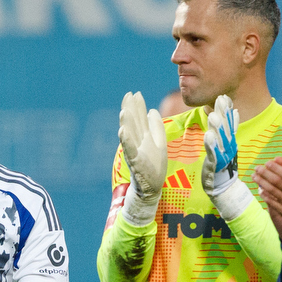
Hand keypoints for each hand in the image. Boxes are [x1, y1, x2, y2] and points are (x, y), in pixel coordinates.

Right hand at [117, 91, 166, 205]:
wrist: (151, 188)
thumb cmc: (154, 166)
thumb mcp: (159, 143)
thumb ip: (156, 127)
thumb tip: (152, 110)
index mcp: (144, 137)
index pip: (140, 118)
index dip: (138, 106)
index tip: (135, 93)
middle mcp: (138, 142)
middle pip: (133, 123)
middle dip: (130, 109)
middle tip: (127, 95)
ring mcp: (135, 151)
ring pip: (130, 134)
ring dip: (126, 122)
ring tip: (124, 110)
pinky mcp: (135, 162)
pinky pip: (129, 149)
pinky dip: (126, 140)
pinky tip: (122, 131)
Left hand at [200, 94, 238, 194]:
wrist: (225, 187)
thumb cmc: (223, 163)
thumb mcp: (227, 143)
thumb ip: (229, 127)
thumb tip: (235, 111)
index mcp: (230, 140)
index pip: (229, 122)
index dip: (227, 110)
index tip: (224, 97)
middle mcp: (228, 146)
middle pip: (226, 127)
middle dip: (223, 113)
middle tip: (220, 99)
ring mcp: (223, 155)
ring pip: (220, 139)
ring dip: (217, 127)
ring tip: (213, 115)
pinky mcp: (216, 164)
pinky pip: (213, 153)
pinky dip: (211, 145)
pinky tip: (208, 136)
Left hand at [253, 157, 281, 244]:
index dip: (276, 168)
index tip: (268, 163)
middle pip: (276, 181)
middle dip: (265, 173)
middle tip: (257, 167)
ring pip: (272, 191)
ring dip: (262, 183)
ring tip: (254, 176)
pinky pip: (273, 203)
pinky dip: (265, 196)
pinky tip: (260, 190)